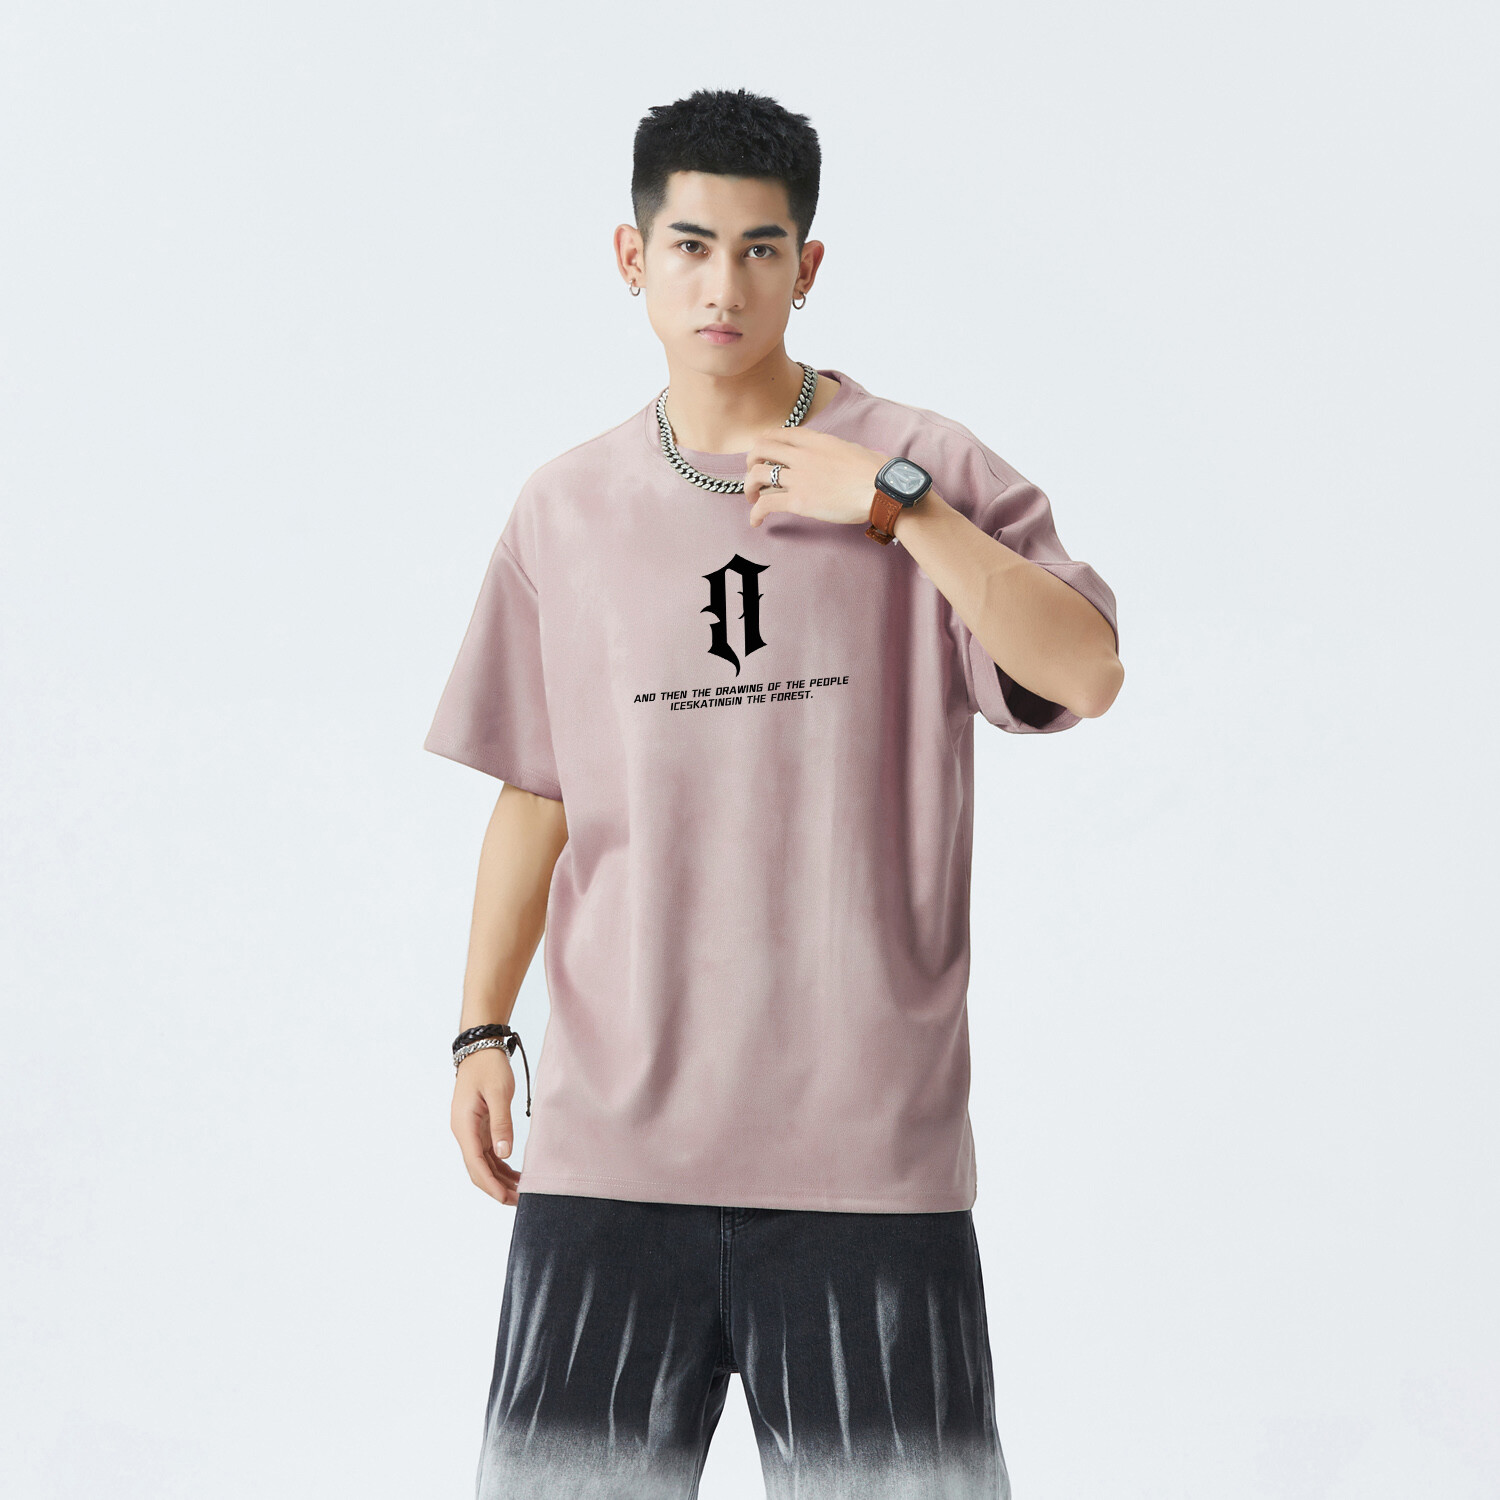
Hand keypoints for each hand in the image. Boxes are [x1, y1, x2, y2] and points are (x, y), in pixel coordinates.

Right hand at [452, 1048, 521, 1205]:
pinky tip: (515, 1173)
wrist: (480, 1048)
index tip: (505, 1199)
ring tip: (521, 1190)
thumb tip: (504, 1153)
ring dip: (499, 1178)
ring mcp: (470, 1130)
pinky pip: (487, 1152)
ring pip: (483, 1163)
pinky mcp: (478, 1126)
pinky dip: (500, 1165)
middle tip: (519, 1201)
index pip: (475, 1164)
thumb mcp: (499, 1093)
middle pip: (477, 1169)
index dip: (490, 1184)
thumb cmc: (489, 1067)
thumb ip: (501, 1124)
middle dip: (496, 1187)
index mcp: (464, 1126)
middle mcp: (463, 1132)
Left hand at [743, 428, 889, 529]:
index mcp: (815, 440)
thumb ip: (835, 450)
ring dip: (749, 487)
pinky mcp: (798, 501)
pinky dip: (755, 513)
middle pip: (760, 449)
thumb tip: (839, 457)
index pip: (779, 434)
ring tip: (752, 498)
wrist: (881, 489)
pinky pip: (766, 504)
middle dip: (751, 462)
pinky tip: (756, 522)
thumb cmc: (875, 471)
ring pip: (756, 475)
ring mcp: (798, 477)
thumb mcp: (852, 449)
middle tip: (755, 476)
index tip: (762, 453)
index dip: (765, 442)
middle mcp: (802, 455)